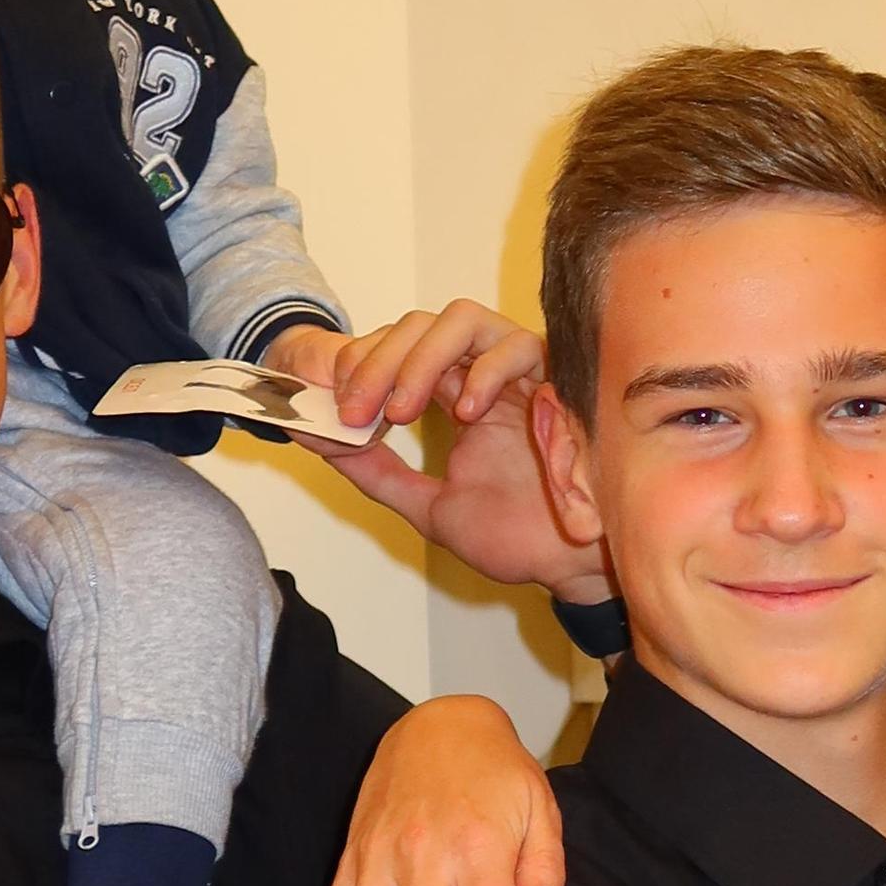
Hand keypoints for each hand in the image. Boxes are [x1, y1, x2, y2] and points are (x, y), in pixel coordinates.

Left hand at [262, 309, 593, 601]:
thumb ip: (373, 471)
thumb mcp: (426, 505)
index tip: (336, 412)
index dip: (362, 367)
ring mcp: (522, 370)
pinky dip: (483, 372)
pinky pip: (516, 345)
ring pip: (461, 320)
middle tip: (355, 410)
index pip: (399, 349)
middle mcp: (486, 373)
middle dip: (377, 362)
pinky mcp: (559, 376)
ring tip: (401, 411)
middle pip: (421, 325)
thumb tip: (313, 436)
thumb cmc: (517, 535)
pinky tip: (467, 414)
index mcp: (458, 394)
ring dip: (419, 359)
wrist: (572, 566)